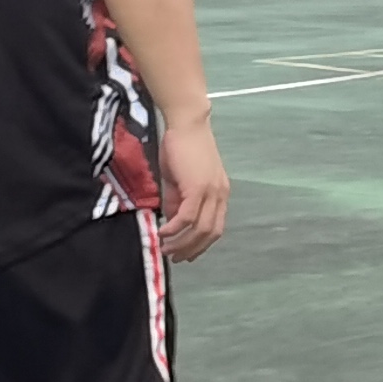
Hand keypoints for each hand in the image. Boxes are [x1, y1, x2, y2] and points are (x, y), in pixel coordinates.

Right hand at [157, 115, 228, 260]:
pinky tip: (162, 233)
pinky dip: (175, 229)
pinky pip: (187, 217)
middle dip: (191, 249)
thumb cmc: (181, 149)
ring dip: (182, 243)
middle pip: (210, 233)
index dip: (201, 245)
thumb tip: (173, 222)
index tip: (186, 255)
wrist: (186, 124)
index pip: (215, 227)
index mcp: (219, 194)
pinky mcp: (199, 187)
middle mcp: (220, 195)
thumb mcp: (179, 182)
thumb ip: (178, 202)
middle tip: (174, 257)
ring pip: (200, 229)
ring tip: (165, 248)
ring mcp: (211, 191)